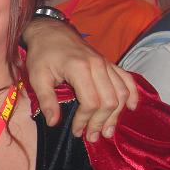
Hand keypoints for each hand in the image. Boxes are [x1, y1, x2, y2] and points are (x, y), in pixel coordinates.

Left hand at [23, 17, 137, 141]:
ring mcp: (106, 63)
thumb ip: (46, 100)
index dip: (85, 120)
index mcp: (79, 68)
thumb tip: (54, 122)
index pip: (91, 102)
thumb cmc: (42, 54)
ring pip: (121, 93)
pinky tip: (130, 108)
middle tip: (91, 137)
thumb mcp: (37, 77)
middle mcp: (97, 65)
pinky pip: (127, 79)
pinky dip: (132, 94)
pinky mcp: (109, 63)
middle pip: (109, 101)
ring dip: (116, 115)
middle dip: (101, 122)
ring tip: (107, 131)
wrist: (50, 31)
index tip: (76, 131)